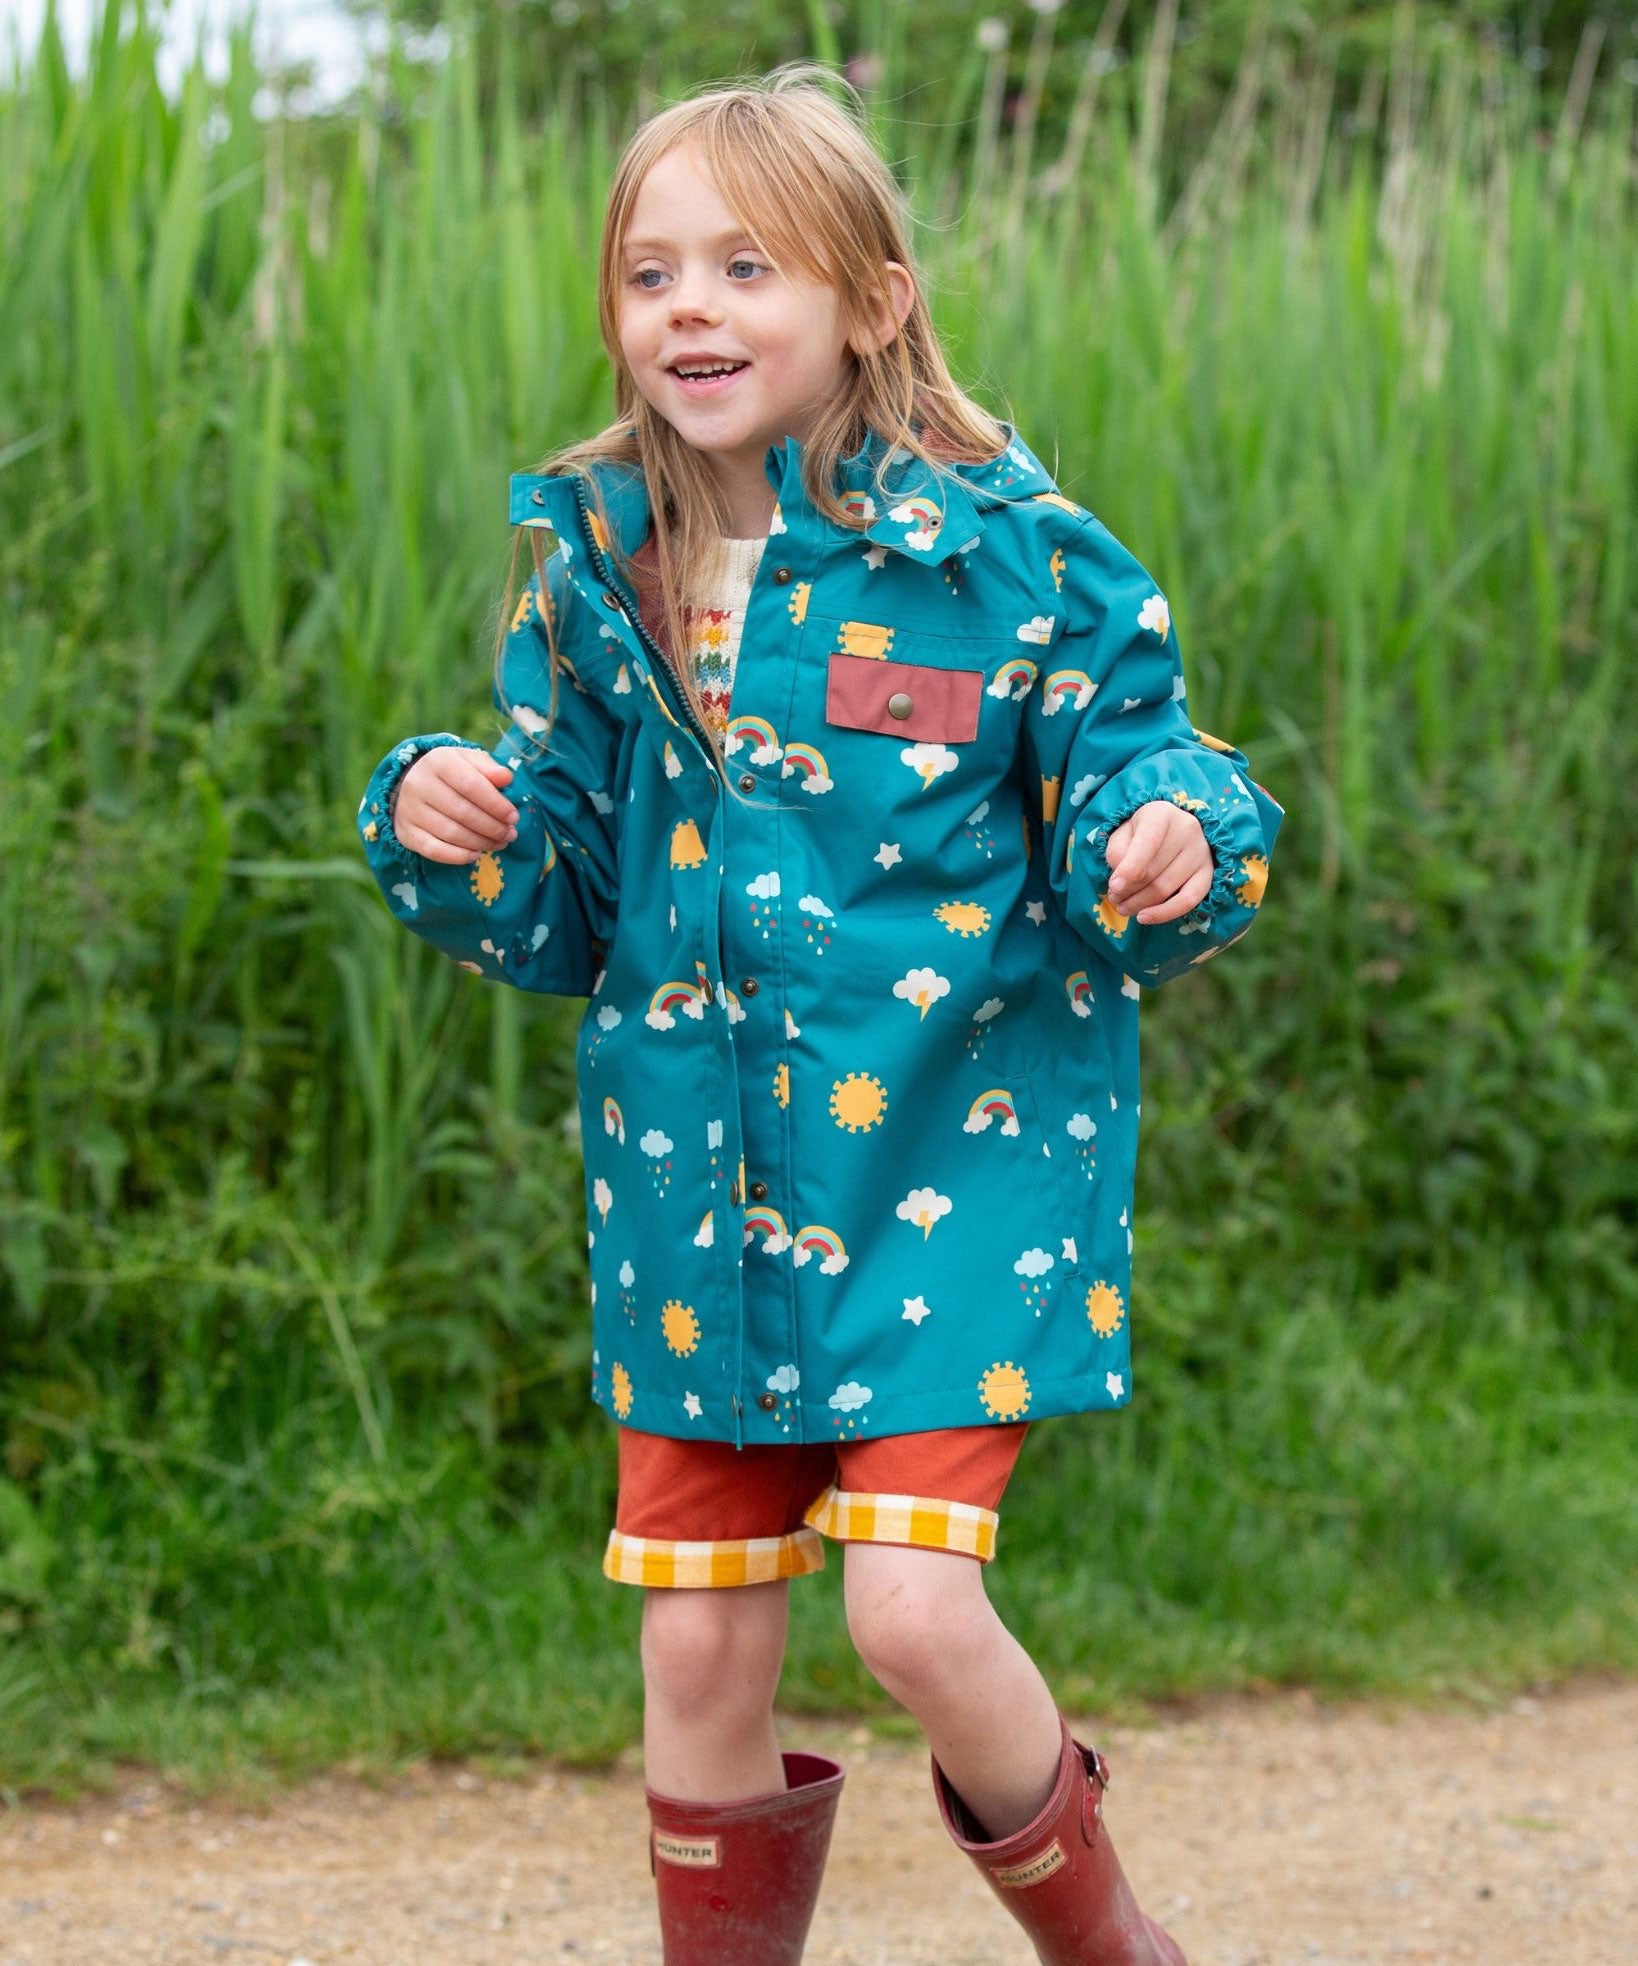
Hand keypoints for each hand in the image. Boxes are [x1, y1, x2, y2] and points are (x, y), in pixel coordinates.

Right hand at [393, 749, 518, 863]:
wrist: (414, 784)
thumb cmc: (452, 773)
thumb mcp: (470, 761)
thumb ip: (489, 768)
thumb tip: (507, 777)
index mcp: (438, 761)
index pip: (470, 784)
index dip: (496, 804)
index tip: (513, 817)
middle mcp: (419, 784)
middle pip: (462, 812)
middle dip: (492, 827)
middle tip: (510, 834)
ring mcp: (409, 810)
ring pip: (450, 833)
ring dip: (480, 842)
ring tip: (499, 843)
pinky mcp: (406, 832)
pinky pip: (433, 850)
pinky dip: (457, 856)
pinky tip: (475, 855)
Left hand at [1104, 801, 1211, 922]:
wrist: (1170, 830)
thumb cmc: (1140, 833)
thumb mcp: (1122, 834)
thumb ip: (1117, 853)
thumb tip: (1121, 882)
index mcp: (1162, 814)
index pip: (1148, 842)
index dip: (1130, 868)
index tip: (1114, 887)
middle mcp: (1187, 829)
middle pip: (1154, 871)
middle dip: (1129, 891)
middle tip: (1114, 898)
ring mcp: (1201, 852)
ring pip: (1166, 888)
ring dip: (1140, 904)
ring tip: (1123, 907)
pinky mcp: (1208, 873)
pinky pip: (1189, 900)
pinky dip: (1164, 913)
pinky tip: (1144, 917)